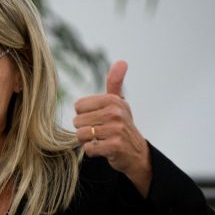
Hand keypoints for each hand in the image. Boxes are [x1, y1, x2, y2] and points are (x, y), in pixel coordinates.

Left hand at [73, 60, 151, 195]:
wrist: (137, 153)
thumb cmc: (121, 125)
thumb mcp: (119, 102)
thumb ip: (115, 82)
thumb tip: (122, 61)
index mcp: (113, 100)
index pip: (78, 106)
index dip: (84, 116)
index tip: (98, 119)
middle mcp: (115, 112)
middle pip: (78, 121)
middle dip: (85, 129)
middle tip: (100, 132)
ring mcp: (116, 130)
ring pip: (81, 135)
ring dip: (88, 141)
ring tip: (101, 140)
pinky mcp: (115, 146)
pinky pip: (88, 148)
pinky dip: (92, 151)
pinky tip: (103, 149)